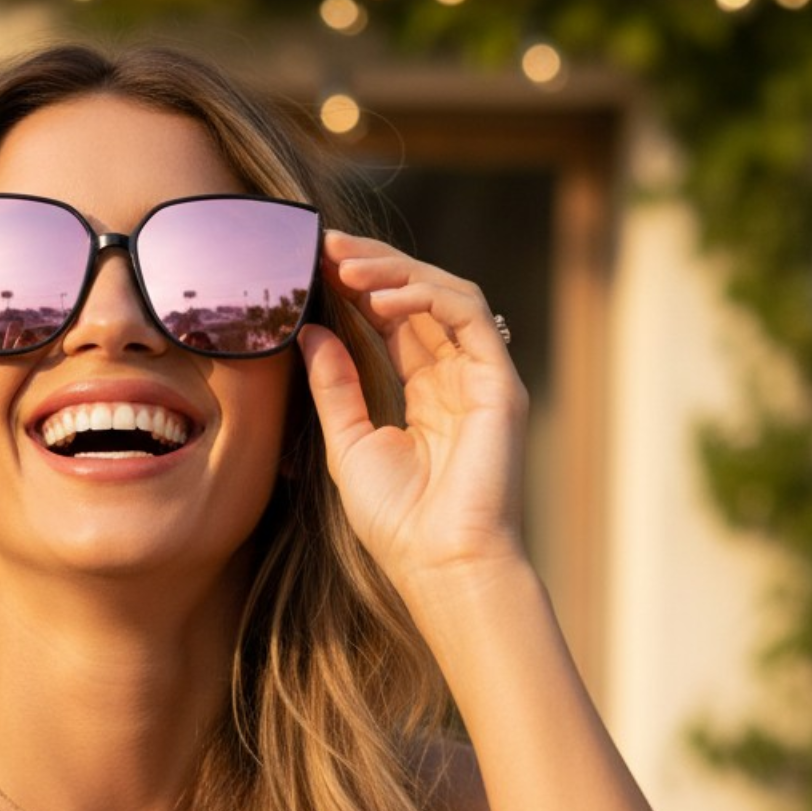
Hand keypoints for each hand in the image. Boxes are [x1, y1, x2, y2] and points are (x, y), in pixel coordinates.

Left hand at [298, 231, 529, 578]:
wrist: (441, 565)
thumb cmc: (397, 519)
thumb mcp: (348, 442)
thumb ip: (335, 386)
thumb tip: (311, 332)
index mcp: (424, 391)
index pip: (394, 318)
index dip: (358, 286)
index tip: (314, 262)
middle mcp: (457, 376)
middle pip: (419, 296)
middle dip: (373, 264)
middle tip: (326, 245)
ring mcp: (482, 376)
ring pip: (445, 293)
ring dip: (395, 270)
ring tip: (345, 265)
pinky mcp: (500, 381)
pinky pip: (469, 315)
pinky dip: (426, 295)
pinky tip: (380, 298)